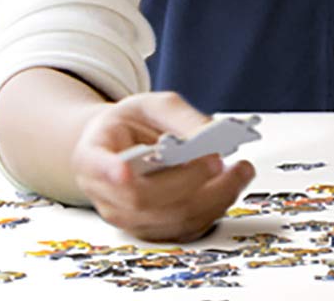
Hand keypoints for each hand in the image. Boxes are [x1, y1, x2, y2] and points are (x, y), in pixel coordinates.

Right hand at [70, 91, 255, 241]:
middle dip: (188, 179)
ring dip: (213, 197)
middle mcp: (105, 193)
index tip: (124, 170)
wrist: (123, 146)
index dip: (109, 171)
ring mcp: (128, 217)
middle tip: (218, 159)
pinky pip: (186, 229)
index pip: (96, 167)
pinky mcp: (153, 230)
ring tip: (240, 170)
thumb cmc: (133, 125)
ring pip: (170, 219)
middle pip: (143, 198)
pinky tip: (231, 185)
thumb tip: (211, 133)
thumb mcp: (152, 105)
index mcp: (92, 155)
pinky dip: (216, 208)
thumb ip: (180, 116)